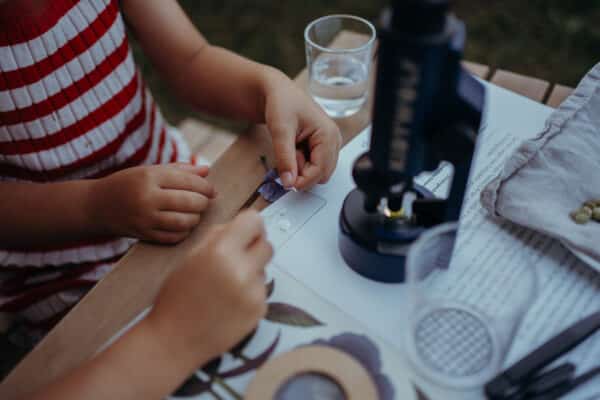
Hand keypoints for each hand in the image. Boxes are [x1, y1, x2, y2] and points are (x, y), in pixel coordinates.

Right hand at [87, 163, 215, 243]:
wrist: (97, 206)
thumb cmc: (129, 184)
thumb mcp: (150, 171)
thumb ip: (180, 170)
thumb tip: (207, 170)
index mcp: (149, 177)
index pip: (188, 181)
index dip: (205, 187)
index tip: (212, 190)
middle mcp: (147, 197)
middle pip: (190, 202)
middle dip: (203, 203)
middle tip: (205, 202)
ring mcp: (145, 218)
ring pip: (184, 222)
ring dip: (196, 218)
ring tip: (195, 214)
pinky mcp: (144, 235)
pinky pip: (174, 237)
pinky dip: (184, 232)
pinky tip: (183, 225)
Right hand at [146, 210, 271, 363]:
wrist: (175, 341)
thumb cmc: (177, 297)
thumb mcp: (190, 257)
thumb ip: (217, 237)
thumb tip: (239, 224)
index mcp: (221, 251)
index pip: (254, 221)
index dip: (249, 225)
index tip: (244, 232)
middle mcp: (242, 270)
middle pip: (267, 244)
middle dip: (254, 248)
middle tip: (236, 257)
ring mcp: (254, 292)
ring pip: (264, 269)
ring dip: (251, 271)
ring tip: (225, 286)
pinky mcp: (260, 310)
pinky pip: (261, 290)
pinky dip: (249, 292)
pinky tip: (229, 302)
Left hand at [263, 69, 341, 189]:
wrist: (278, 92)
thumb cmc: (282, 103)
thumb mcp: (280, 131)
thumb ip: (285, 159)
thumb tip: (289, 183)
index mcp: (328, 134)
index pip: (321, 171)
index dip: (303, 181)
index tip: (286, 183)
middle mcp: (334, 139)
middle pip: (322, 174)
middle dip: (303, 172)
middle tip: (289, 153)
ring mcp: (330, 143)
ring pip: (318, 171)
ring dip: (302, 167)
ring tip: (292, 148)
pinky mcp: (323, 146)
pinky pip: (314, 164)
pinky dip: (302, 163)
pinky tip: (295, 148)